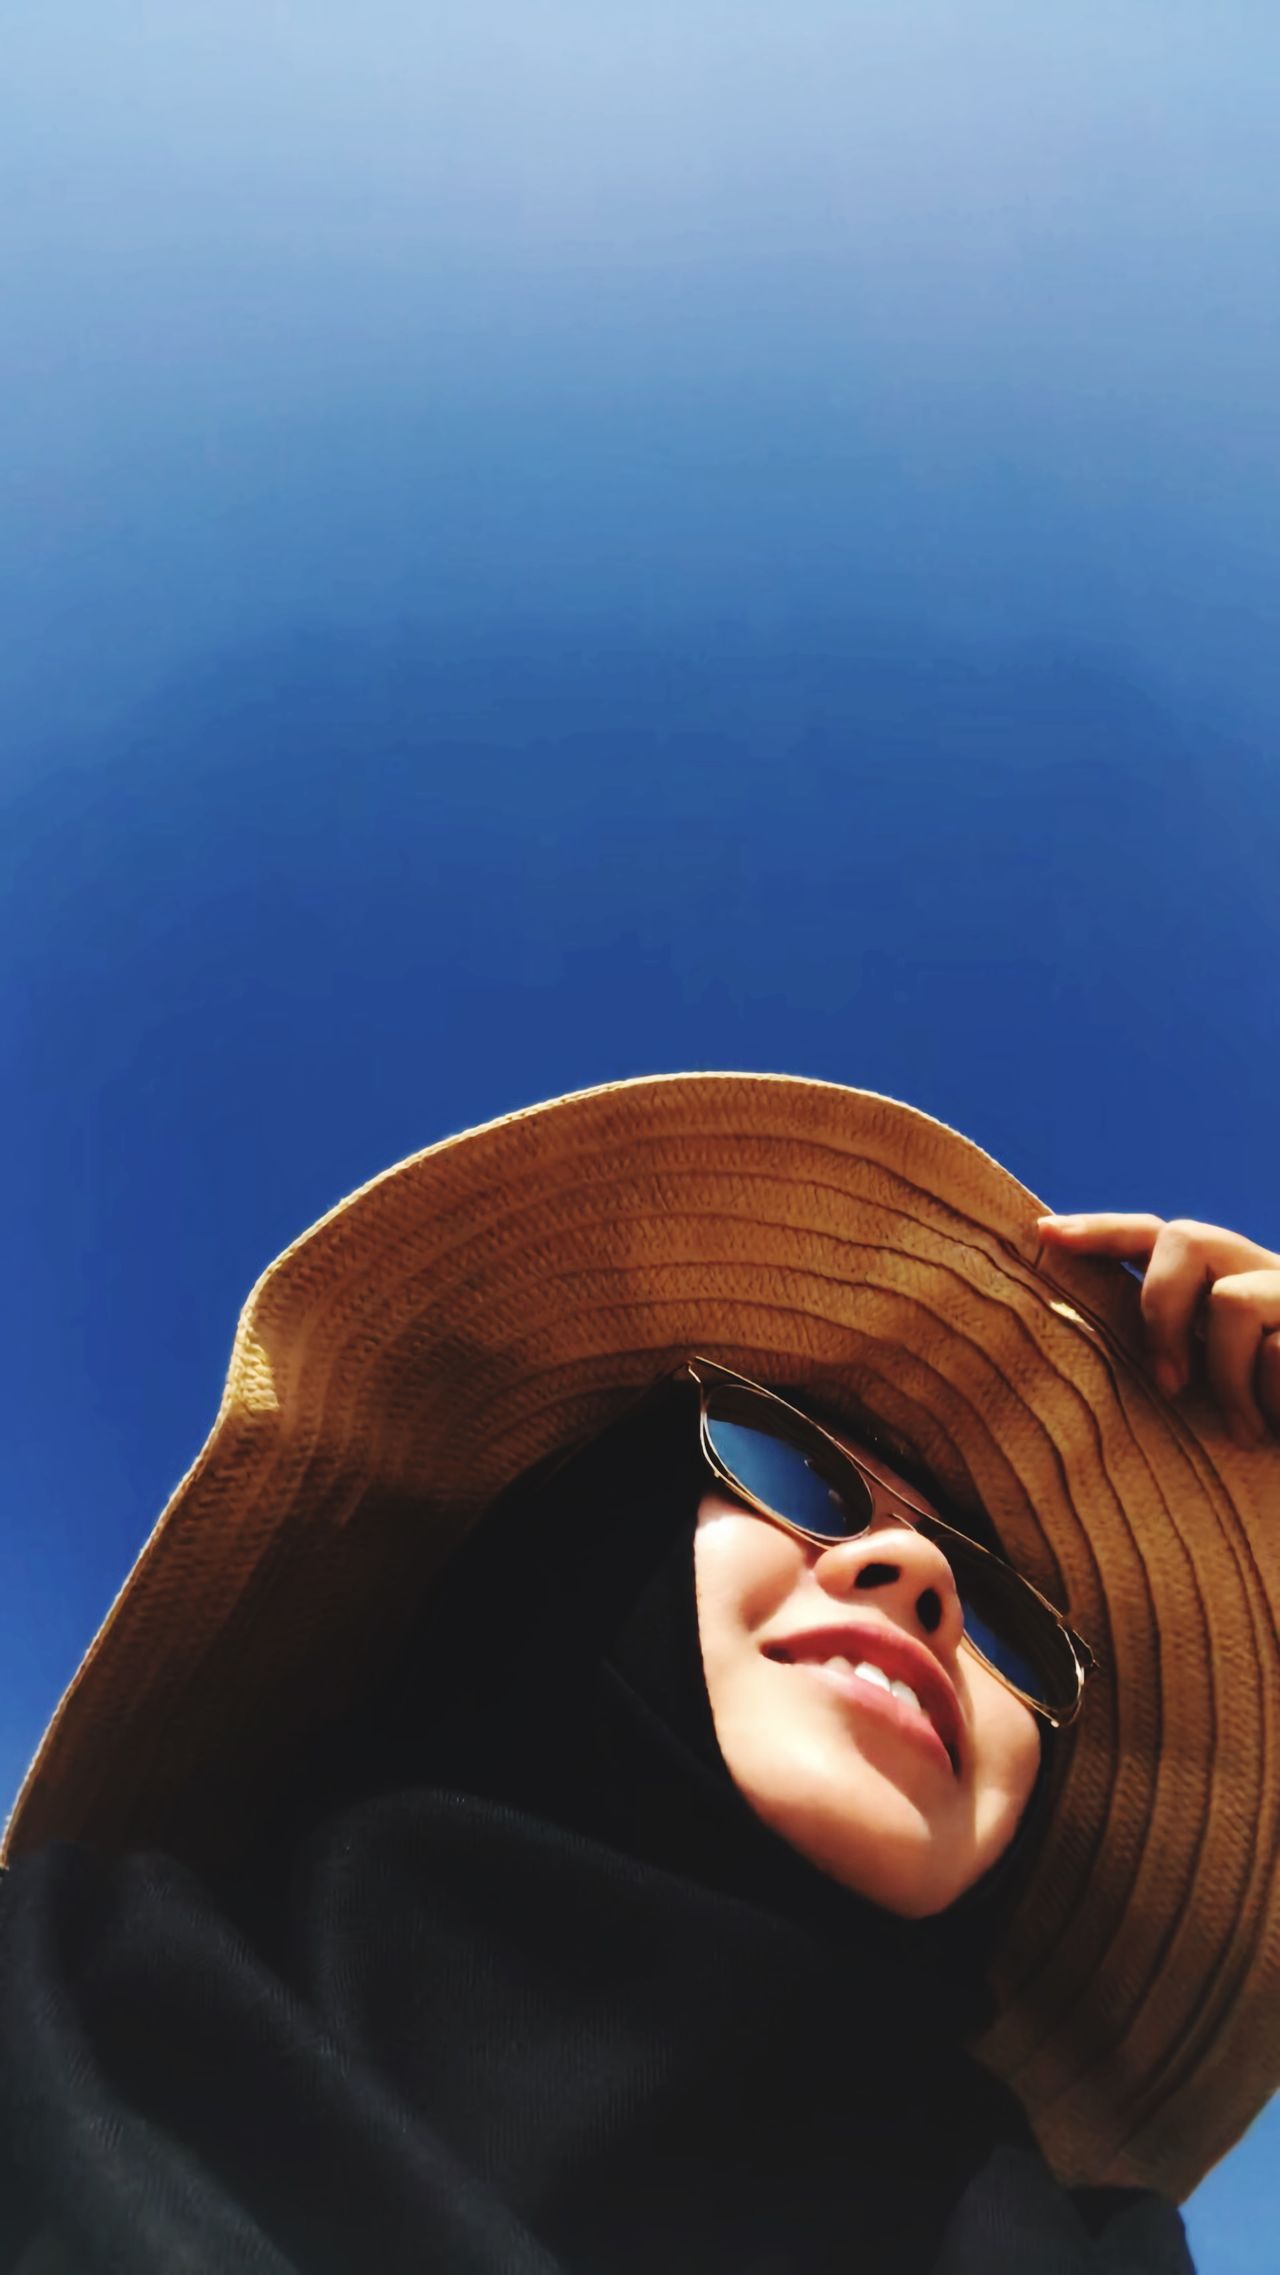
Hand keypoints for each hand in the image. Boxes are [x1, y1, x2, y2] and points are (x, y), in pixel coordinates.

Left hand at [1036, 1213, 1279, 1448]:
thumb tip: (1090, 1341)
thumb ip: (1176, 1353)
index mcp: (1229, 1281)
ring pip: (1231, 1302)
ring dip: (1227, 1378)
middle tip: (1167, 1384)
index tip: (1044, 1235)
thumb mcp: (1218, 1389)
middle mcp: (1264, 1273)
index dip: (1102, 1231)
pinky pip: (1279, 1352)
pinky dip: (1273, 1400)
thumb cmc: (1271, 1432)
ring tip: (1245, 1431)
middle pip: (1185, 1237)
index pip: (1157, 1235)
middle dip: (1159, 1306)